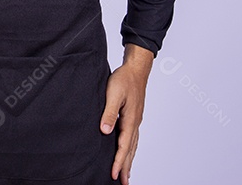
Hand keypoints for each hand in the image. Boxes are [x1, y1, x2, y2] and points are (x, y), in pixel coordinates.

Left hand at [100, 44, 153, 184]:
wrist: (136, 69)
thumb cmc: (124, 79)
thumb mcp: (114, 93)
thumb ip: (109, 112)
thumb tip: (105, 131)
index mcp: (130, 120)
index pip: (123, 146)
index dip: (118, 162)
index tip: (114, 175)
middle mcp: (135, 123)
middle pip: (130, 150)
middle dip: (126, 167)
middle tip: (123, 183)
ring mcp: (135, 121)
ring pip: (132, 146)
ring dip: (128, 160)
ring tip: (126, 174)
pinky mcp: (133, 117)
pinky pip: (132, 138)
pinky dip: (130, 149)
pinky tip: (127, 152)